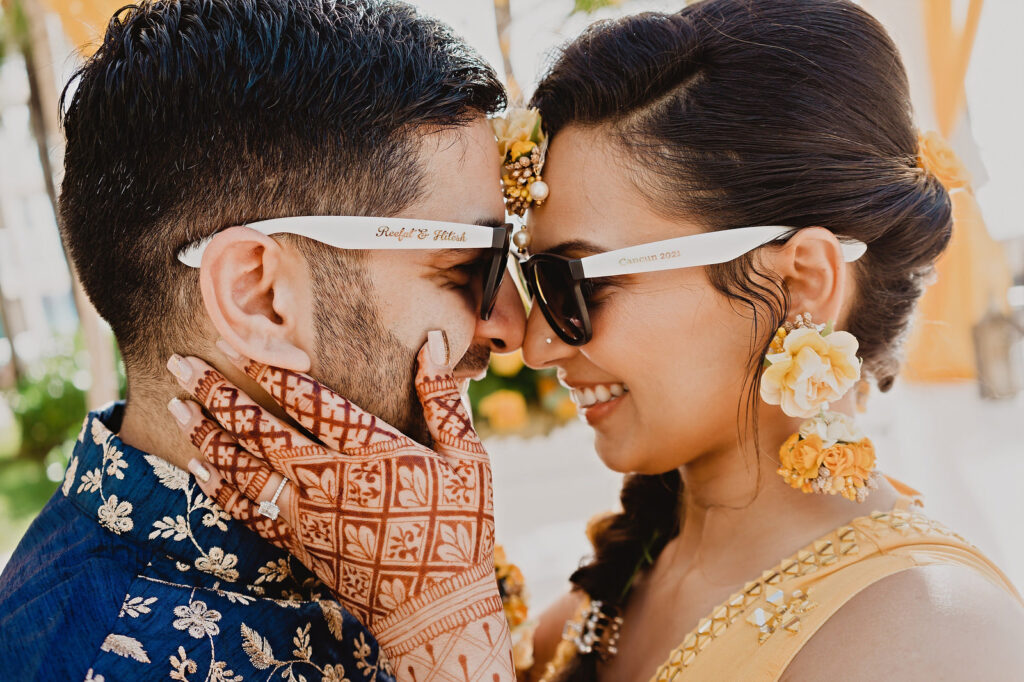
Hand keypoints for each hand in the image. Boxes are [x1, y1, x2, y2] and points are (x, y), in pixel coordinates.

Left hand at [166, 332, 512, 676]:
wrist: (437, 609)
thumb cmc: (459, 528)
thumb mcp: (470, 459)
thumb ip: (444, 398)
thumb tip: (433, 341)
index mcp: (374, 453)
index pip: (310, 400)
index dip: (269, 368)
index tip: (236, 340)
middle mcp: (331, 481)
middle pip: (261, 430)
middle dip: (217, 393)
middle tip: (181, 361)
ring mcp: (309, 516)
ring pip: (244, 469)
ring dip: (206, 435)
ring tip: (177, 403)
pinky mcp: (300, 545)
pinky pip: (247, 513)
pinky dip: (217, 489)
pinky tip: (195, 466)